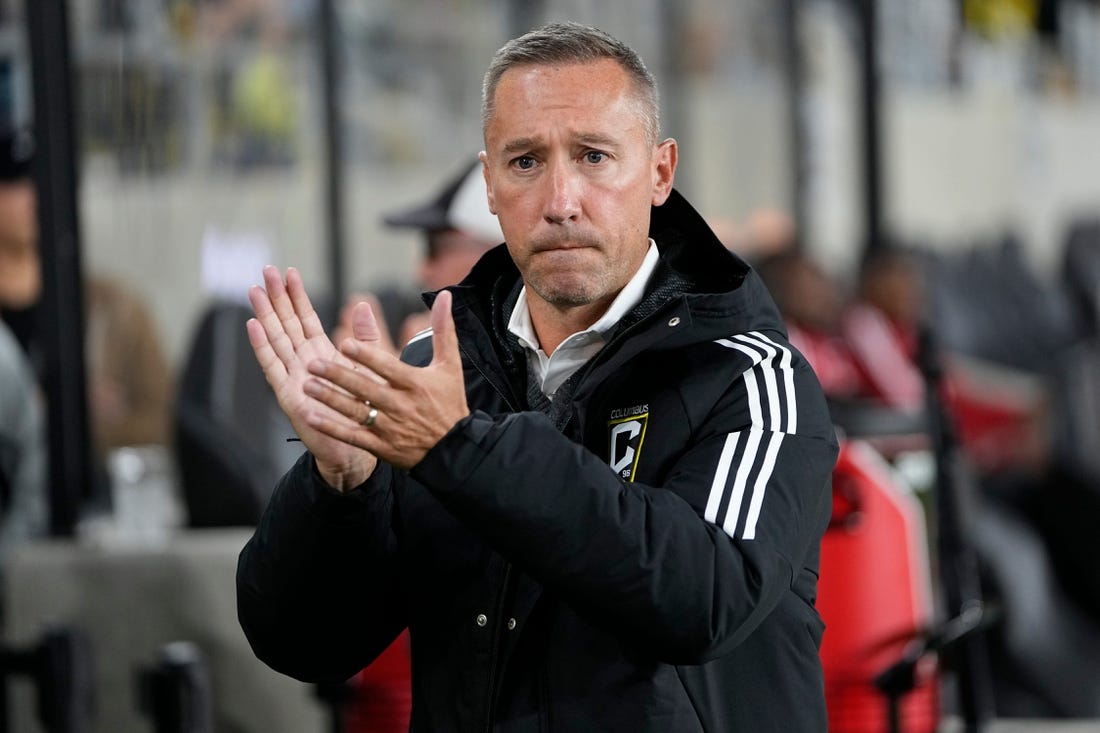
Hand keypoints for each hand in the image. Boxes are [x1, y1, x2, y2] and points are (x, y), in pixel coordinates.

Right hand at [246, 265, 383, 490]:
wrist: (355, 447)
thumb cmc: (362, 409)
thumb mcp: (369, 367)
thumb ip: (366, 337)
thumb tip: (362, 303)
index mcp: (323, 353)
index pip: (307, 318)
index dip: (297, 296)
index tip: (290, 272)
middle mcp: (304, 362)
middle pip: (286, 323)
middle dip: (277, 297)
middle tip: (266, 270)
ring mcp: (293, 376)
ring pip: (276, 339)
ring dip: (265, 315)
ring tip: (254, 291)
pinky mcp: (287, 394)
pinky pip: (272, 365)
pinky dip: (262, 345)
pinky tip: (253, 325)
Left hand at [302, 290, 469, 470]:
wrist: (455, 449)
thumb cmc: (449, 402)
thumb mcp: (449, 365)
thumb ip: (443, 330)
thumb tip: (444, 295)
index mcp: (415, 384)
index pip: (387, 367)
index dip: (366, 356)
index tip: (344, 343)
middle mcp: (400, 405)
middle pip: (366, 389)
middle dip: (338, 376)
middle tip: (313, 363)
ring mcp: (389, 428)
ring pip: (355, 412)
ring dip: (330, 399)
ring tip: (307, 385)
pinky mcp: (381, 446)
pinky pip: (353, 437)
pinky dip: (332, 428)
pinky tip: (311, 417)